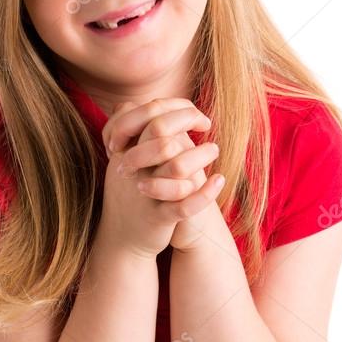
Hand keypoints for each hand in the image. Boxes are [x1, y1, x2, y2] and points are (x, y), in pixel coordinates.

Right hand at [97, 99, 222, 257]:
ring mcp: (145, 192)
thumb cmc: (132, 191)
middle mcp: (133, 167)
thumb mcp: (127, 158)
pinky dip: (205, 193)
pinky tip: (219, 181)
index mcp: (126, 148)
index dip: (176, 106)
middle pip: (160, 131)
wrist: (122, 238)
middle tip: (205, 125)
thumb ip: (138, 130)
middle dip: (188, 120)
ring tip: (215, 150)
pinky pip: (184, 205)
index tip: (195, 114)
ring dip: (202, 155)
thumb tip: (161, 103)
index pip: (150, 111)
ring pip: (176, 166)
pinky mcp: (157, 218)